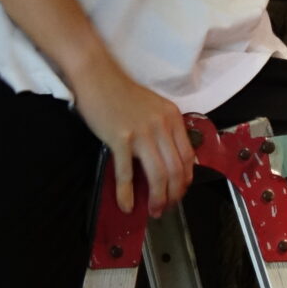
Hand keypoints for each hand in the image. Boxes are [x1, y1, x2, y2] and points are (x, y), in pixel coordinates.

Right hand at [69, 59, 194, 214]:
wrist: (98, 76)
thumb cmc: (122, 92)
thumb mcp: (154, 107)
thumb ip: (165, 129)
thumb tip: (169, 158)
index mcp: (173, 118)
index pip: (188, 157)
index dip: (185, 180)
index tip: (179, 192)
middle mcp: (162, 126)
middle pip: (176, 170)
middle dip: (174, 195)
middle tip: (167, 207)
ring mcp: (142, 133)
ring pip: (158, 175)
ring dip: (158, 198)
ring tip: (154, 210)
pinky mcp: (120, 138)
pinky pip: (126, 172)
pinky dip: (127, 193)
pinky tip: (127, 205)